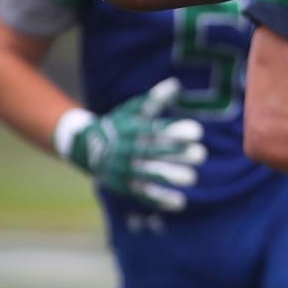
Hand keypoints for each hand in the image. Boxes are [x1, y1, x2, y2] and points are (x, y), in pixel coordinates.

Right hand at [55, 78, 206, 210]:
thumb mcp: (133, 110)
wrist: (86, 147)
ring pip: (147, 174)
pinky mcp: (121, 186)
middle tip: (201, 154)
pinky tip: (180, 202)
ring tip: (192, 177)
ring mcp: (121, 169)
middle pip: (152, 152)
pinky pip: (141, 194)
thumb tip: (175, 84)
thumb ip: (154, 100)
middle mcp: (124, 149)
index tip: (199, 132)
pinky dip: (159, 199)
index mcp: (129, 129)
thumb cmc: (119, 124)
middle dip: (177, 154)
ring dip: (169, 177)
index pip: (154, 130)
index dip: (176, 131)